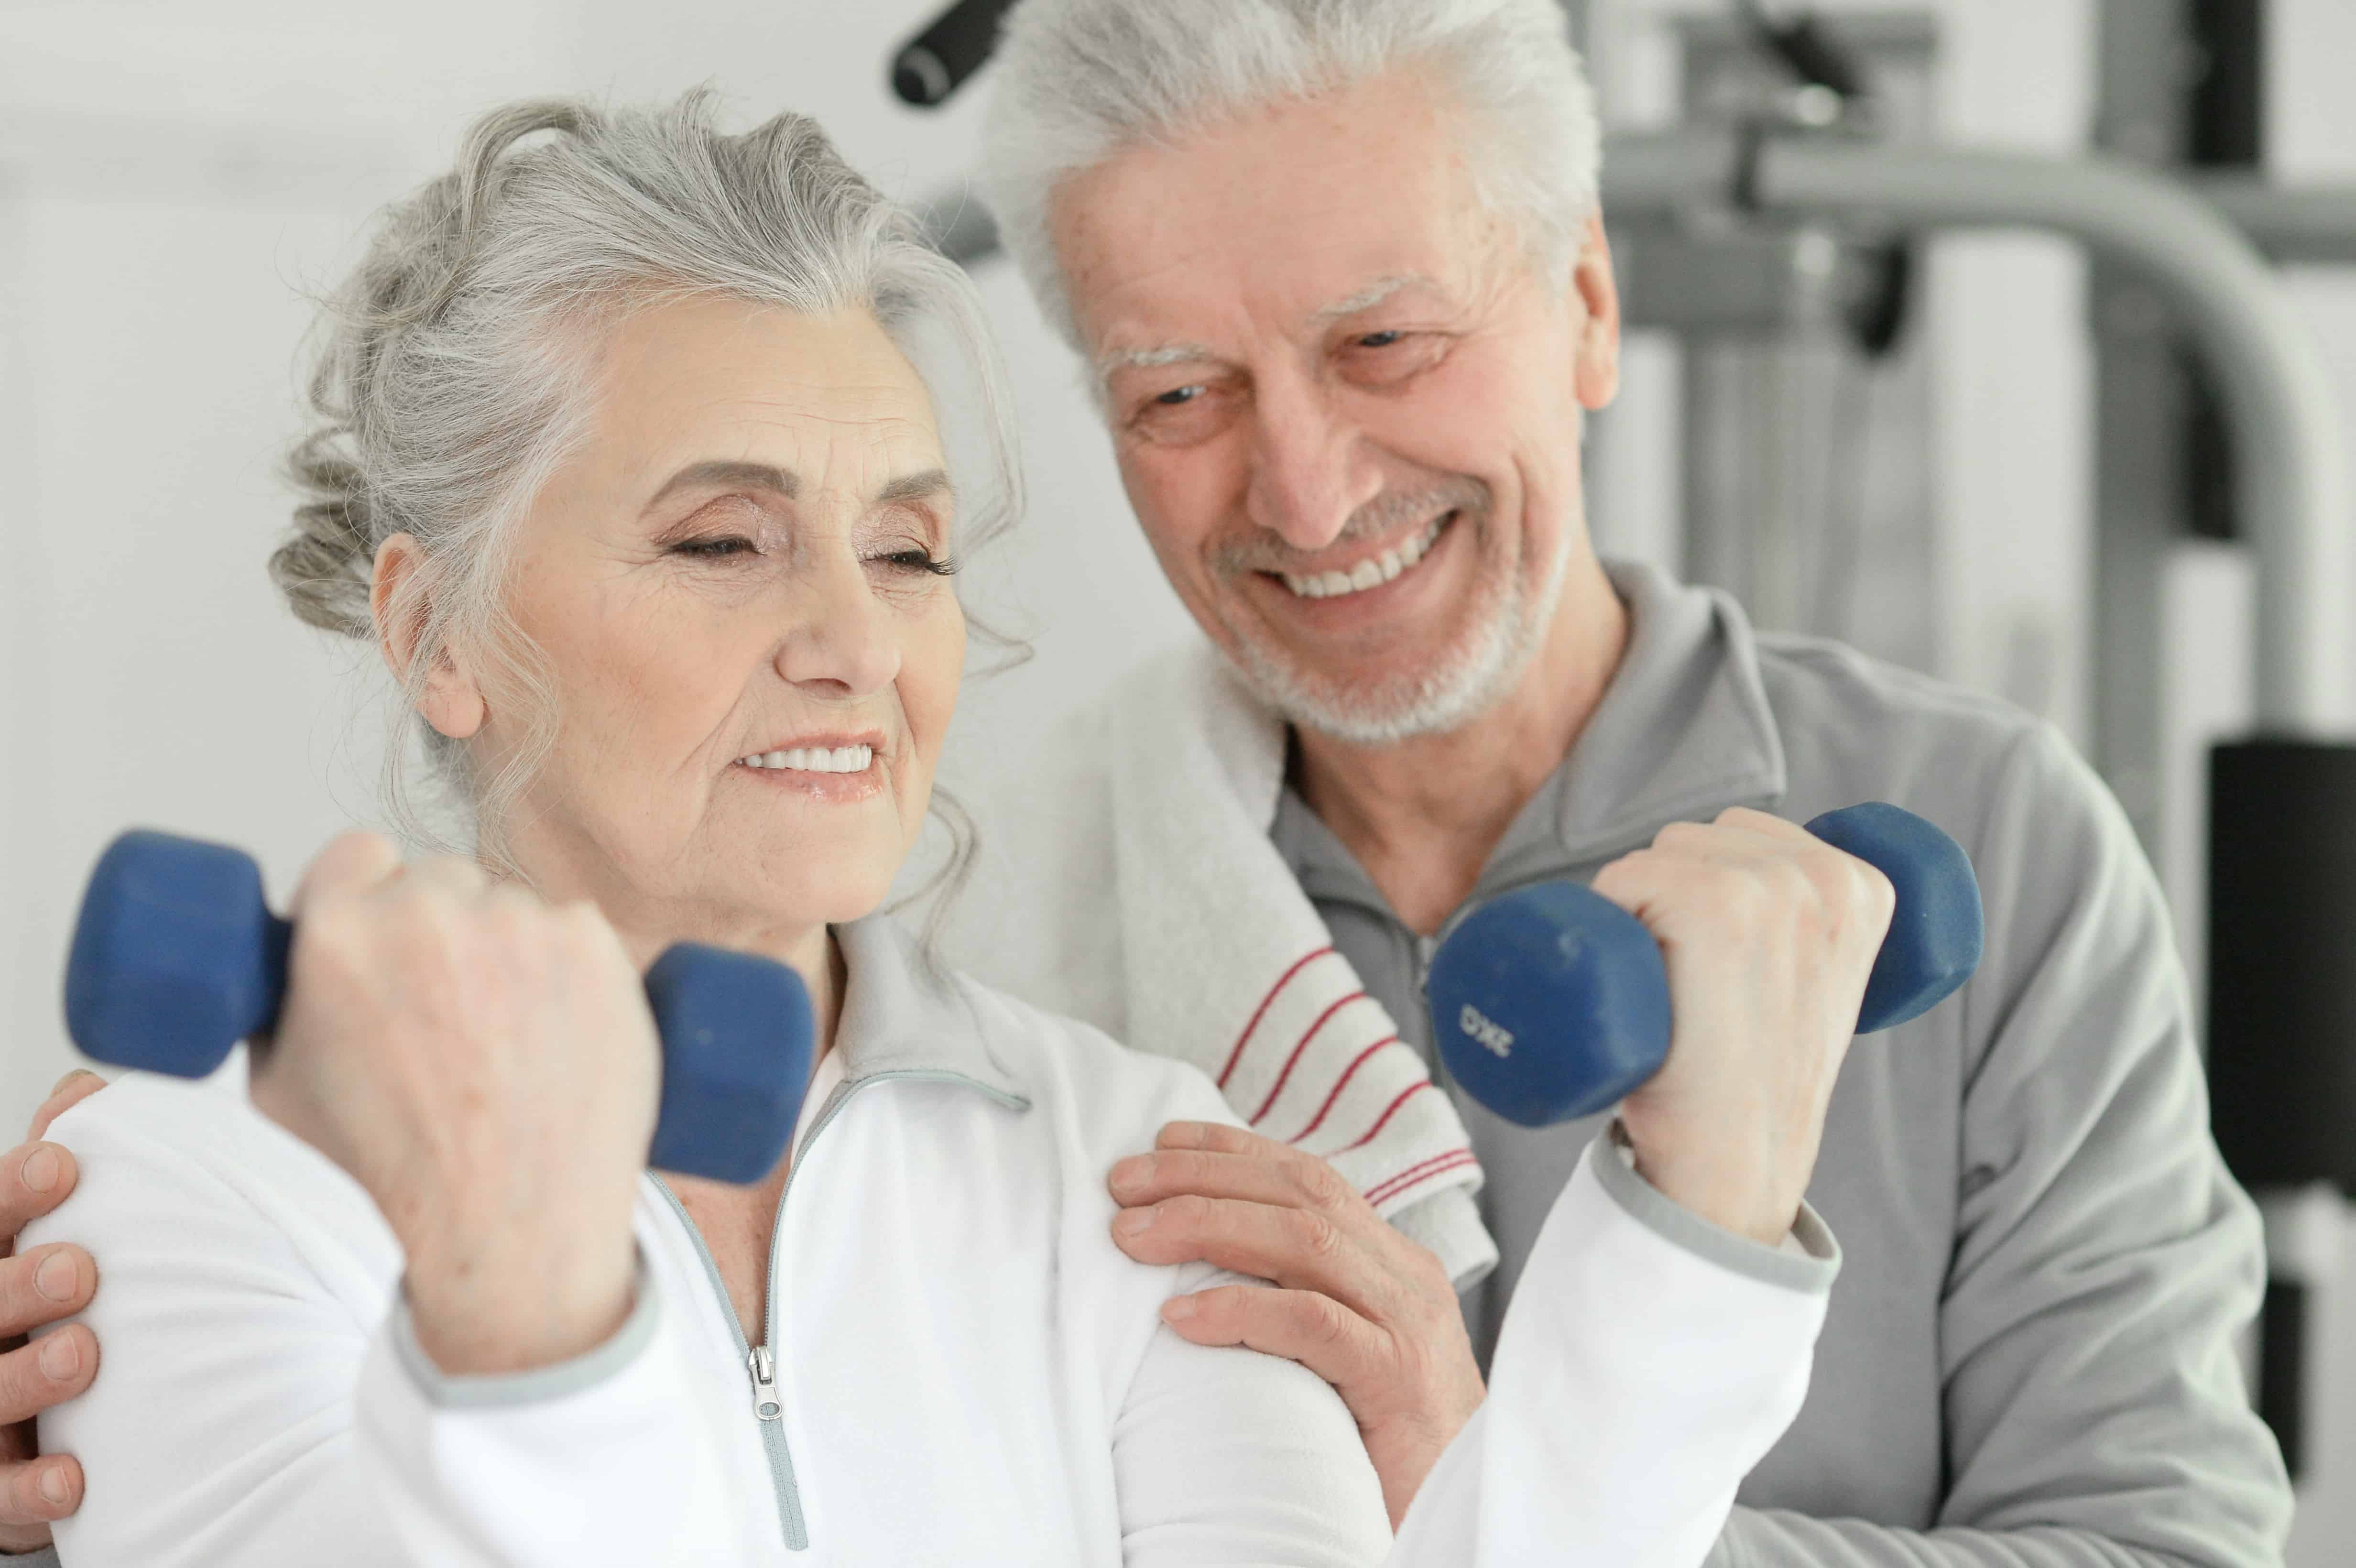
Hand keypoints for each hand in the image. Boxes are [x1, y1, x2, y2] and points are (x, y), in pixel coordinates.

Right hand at [0, 1070, 105, 1551]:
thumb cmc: (42, 1306)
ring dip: (21, 1378)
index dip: (13, 1191)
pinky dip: (27, 1489)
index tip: (64, 1163)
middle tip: (79, 1268)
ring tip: (81, 1354)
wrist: (28, 1423)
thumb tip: (83, 1090)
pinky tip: (71, 1477)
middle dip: (15, 1286)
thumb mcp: (46, 1233)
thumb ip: (62, 1163)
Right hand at [248, 832, 656, 1377]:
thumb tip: (298, 958)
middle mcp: (431, 913)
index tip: (386, 936)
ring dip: (509, 952)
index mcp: (340, 932)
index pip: (356, 854)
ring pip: (512, 908)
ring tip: (507, 1041)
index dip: (370, 896)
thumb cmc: (389, 1172)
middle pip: (439, 880)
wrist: (505, 1229)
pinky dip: (571, 972)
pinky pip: (575, 932)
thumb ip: (285, 1001)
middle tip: (450, 1009)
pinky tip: (557, 1034)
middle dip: (440, 929)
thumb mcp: (278, 1089)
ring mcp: (523, 925)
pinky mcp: (597, 947)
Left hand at [1108, 1121, 1481, 1527]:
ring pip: (1303, 1240)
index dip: (1233, 1152)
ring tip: (1134, 1237)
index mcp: (1393, 1263)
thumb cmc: (1389, 1443)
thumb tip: (1200, 1272)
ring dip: (1207, 1225)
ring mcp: (1407, 1325)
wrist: (1464, 1510)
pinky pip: (1313, 1323)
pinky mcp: (1397, 1381)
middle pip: (1299, 1192)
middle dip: (1202, 1176)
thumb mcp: (1346, 1354)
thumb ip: (1301, 1303)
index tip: (1161, 1143)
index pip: (1309, 1178)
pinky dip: (1242, 1310)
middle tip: (1122, 1184)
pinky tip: (1182, 1316)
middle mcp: (1405, 1277)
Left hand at [1592, 806, 1893, 1244]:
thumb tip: (1757, 873)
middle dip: (1671, 899)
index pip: (1741, 837)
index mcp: (1863, 884)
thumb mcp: (1816, 978)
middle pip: (1691, 842)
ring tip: (1677, 989)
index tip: (1728, 967)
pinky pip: (1622, 877)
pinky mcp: (1711, 903)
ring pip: (1653, 859)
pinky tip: (1646, 978)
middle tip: (1698, 989)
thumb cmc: (1756, 1072)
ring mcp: (1770, 886)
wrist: (1736, 1158)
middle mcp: (1825, 874)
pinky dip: (1611, 918)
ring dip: (1638, 911)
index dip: (1709, 893)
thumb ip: (1806, 917)